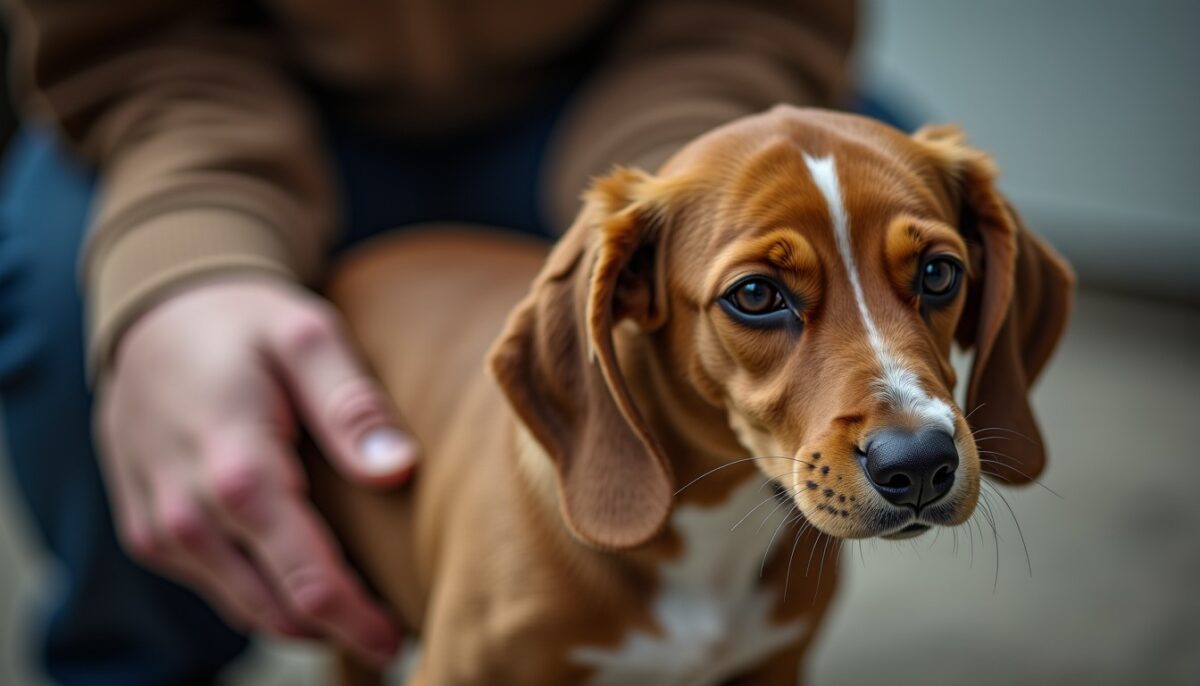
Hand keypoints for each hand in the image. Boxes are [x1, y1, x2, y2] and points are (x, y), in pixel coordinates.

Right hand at [97, 277, 415, 665]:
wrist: (152, 317)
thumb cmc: (243, 323)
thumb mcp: (306, 337)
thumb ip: (352, 406)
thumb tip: (399, 469)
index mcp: (238, 470)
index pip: (307, 581)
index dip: (358, 622)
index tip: (400, 639)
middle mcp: (189, 515)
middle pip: (278, 610)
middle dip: (339, 630)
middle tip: (393, 630)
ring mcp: (162, 531)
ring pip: (247, 609)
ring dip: (302, 619)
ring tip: (359, 610)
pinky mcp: (150, 535)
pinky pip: (217, 588)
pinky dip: (263, 594)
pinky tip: (303, 574)